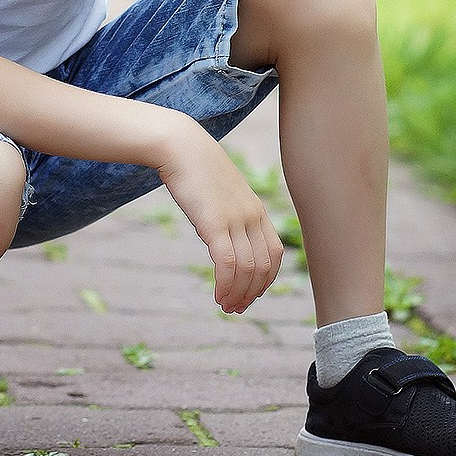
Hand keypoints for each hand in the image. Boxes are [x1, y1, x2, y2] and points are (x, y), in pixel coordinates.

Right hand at [154, 119, 282, 312]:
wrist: (181, 147)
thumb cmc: (196, 168)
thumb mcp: (220, 192)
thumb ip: (227, 212)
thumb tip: (220, 233)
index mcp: (256, 209)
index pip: (274, 253)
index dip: (266, 279)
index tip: (250, 293)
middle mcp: (252, 216)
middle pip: (264, 266)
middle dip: (253, 292)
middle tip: (237, 308)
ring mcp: (236, 219)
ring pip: (248, 269)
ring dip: (239, 294)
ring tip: (226, 306)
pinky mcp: (215, 223)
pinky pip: (228, 264)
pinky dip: (226, 285)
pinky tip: (218, 295)